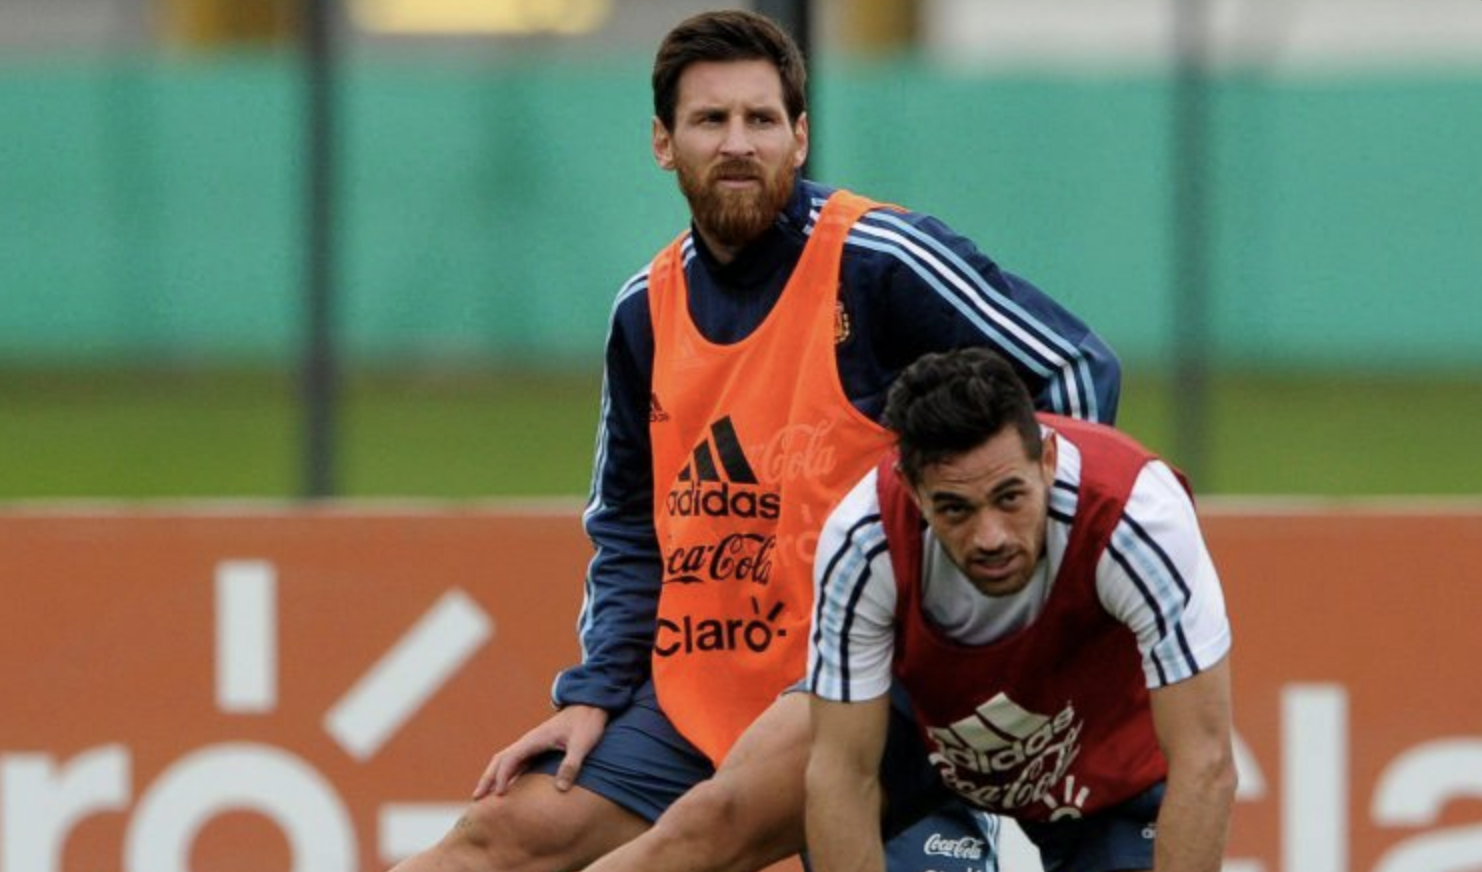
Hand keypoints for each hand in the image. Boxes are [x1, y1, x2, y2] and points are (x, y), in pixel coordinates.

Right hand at [472, 704, 609, 799]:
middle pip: (500, 760)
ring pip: (506, 761)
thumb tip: (560, 789)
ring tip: (485, 796)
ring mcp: (532, 744)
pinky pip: (516, 762)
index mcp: (534, 739)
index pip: (510, 759)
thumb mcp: (582, 743)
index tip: (499, 795)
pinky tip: (506, 787)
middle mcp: (529, 742)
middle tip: (476, 798)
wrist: (591, 705)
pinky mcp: (538, 748)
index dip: (502, 777)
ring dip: (494, 776)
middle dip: (488, 778)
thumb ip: (572, 764)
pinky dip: (507, 774)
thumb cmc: (587, 723)